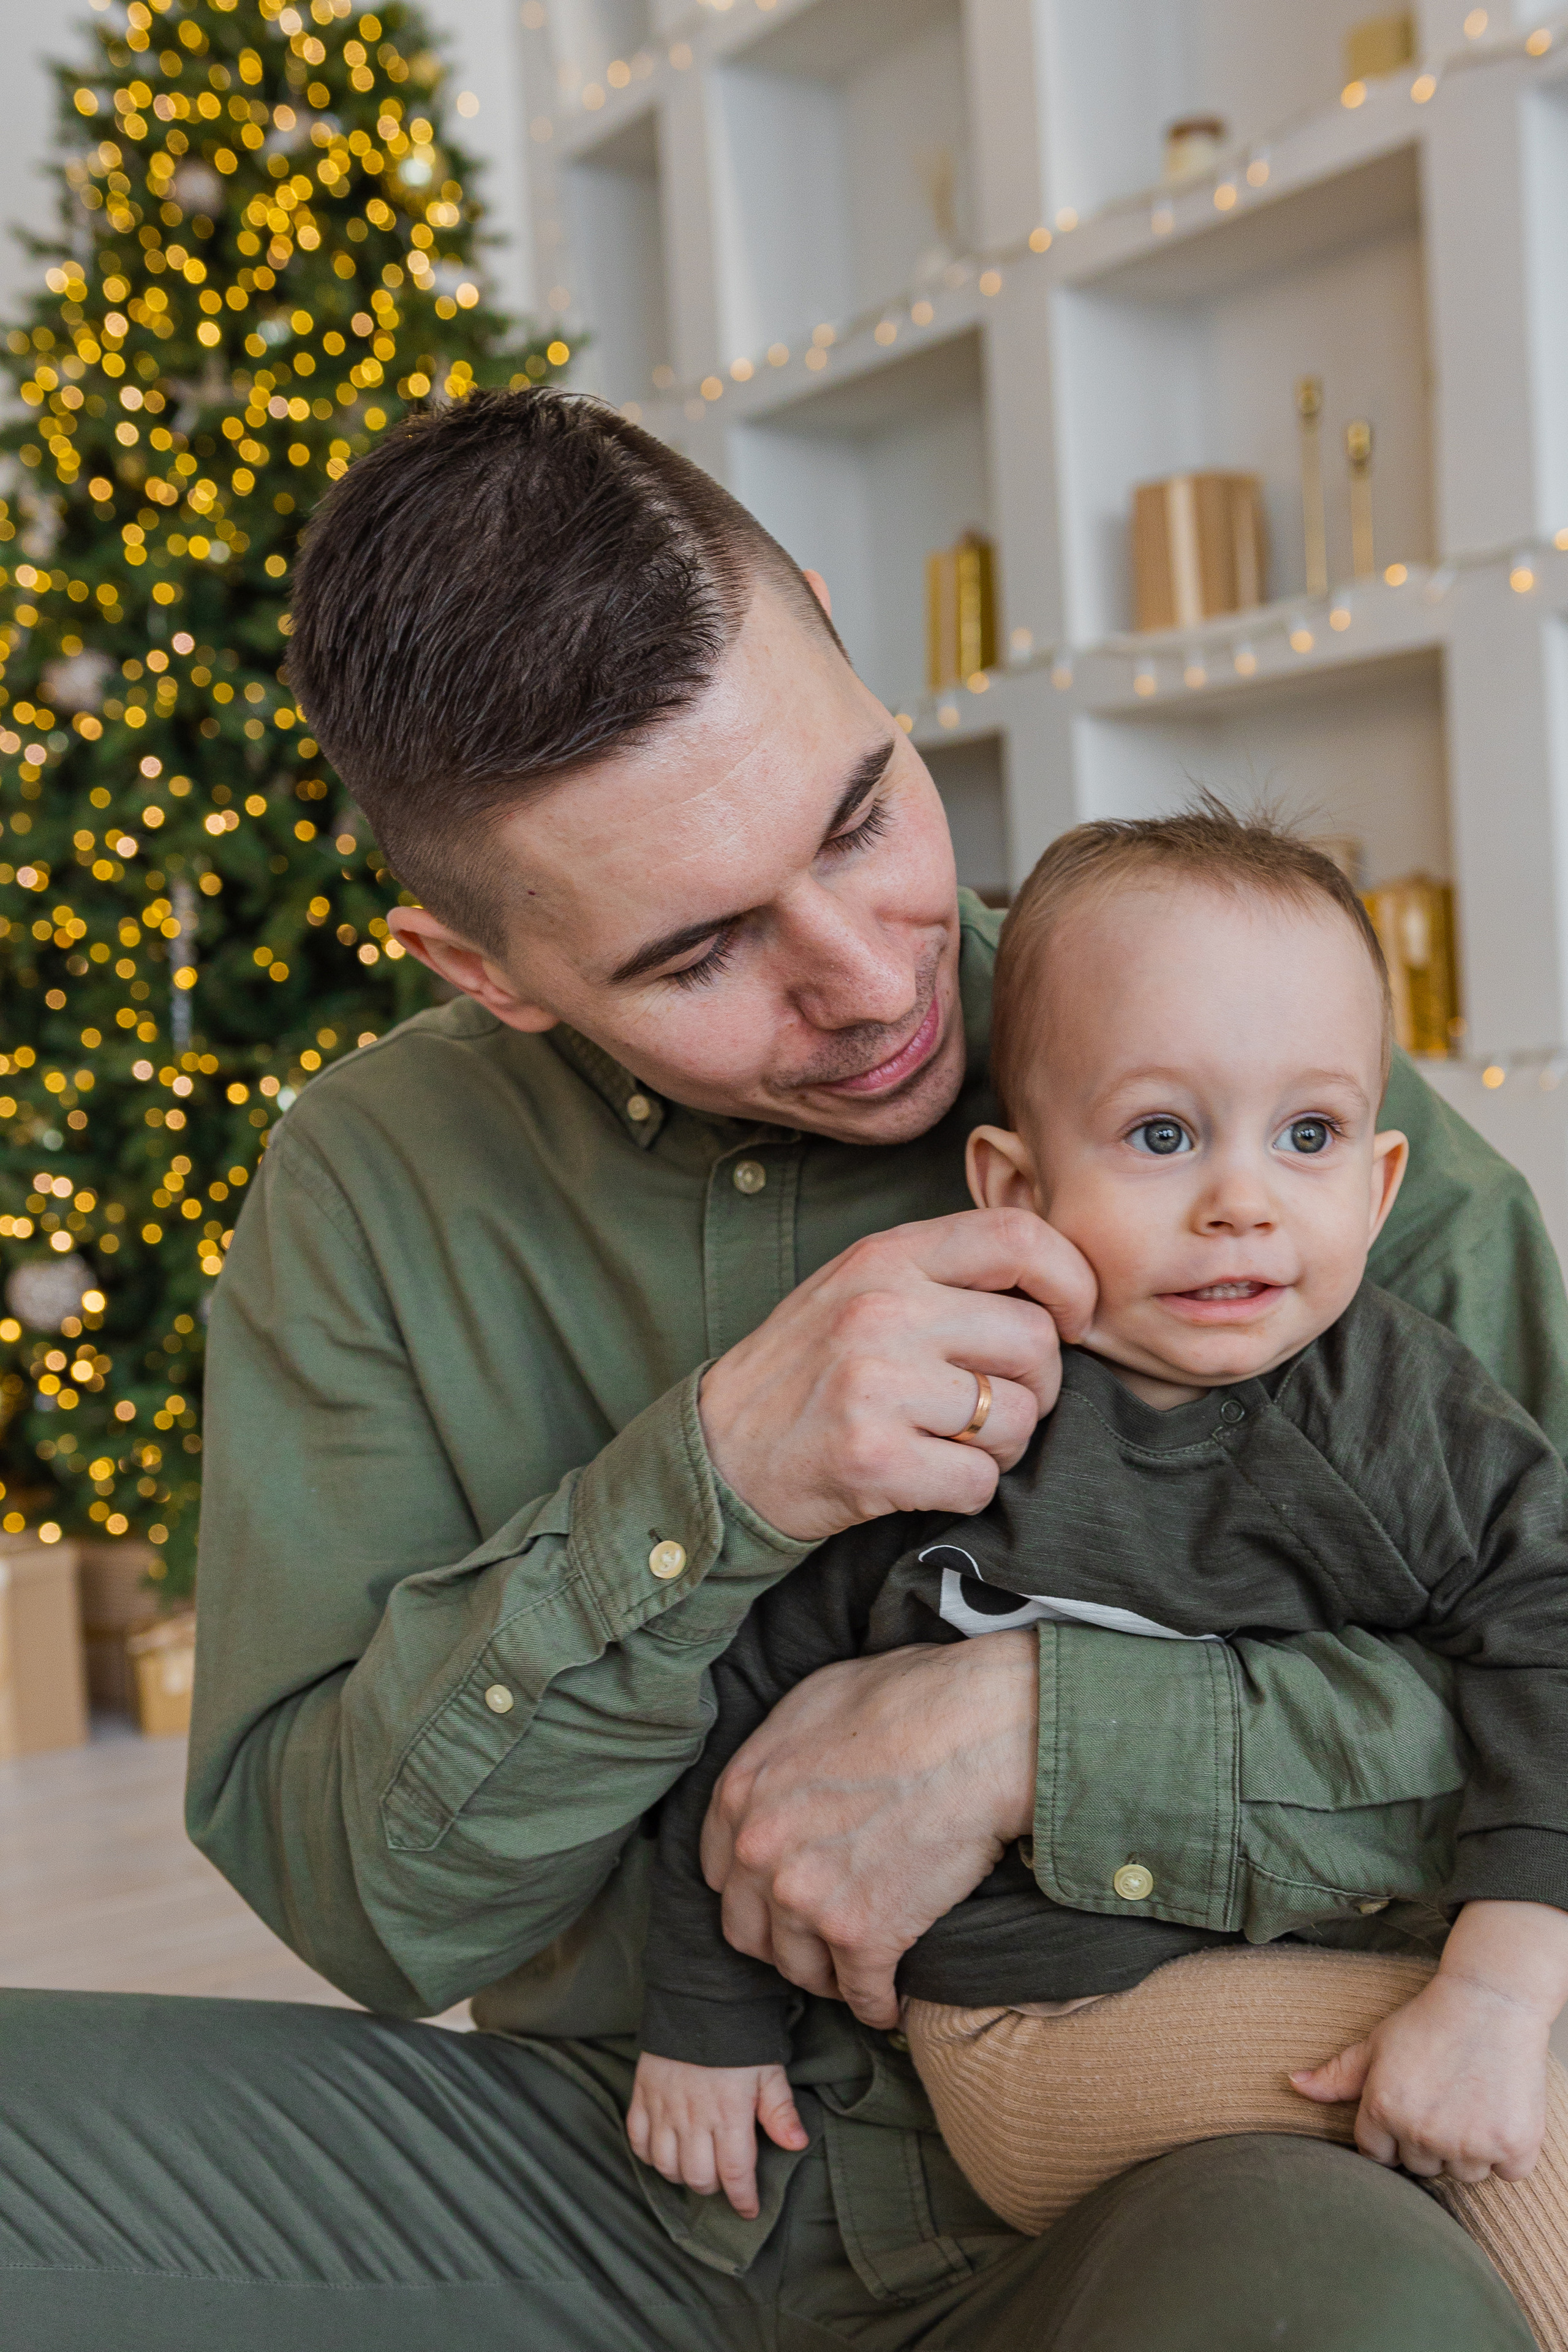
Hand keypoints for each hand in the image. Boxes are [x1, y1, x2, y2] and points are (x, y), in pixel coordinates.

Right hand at [626, 2053, 807, 2219]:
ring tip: (696, 2166)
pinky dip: (650, 2155)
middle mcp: (693, 2117)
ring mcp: (663, 2107)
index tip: (749, 2210)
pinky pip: (638, 2141)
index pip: (734, 2173)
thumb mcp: (769, 2070)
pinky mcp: (642, 2095)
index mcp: (729, 2113)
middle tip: (724, 2179)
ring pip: (666, 2166)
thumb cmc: (739, 2038)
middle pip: (698, 2177)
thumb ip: (780, 2111)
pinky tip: (665, 2151)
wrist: (697, 1999)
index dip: (743, 2198)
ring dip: (682, 2175)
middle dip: (714, 2187)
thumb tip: (797, 2145)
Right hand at [698, 1208, 1095, 1541]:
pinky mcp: (874, 1459)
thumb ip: (944, 1273)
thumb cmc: (808, 1371)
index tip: (1071, 1322)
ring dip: (1001, 1446)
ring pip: (1017, 1417)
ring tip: (950, 1443)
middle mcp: (882, 1309)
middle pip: (1035, 1340)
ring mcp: (876, 1383)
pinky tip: (924, 1479)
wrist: (718, 1453)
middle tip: (992, 1405)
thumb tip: (1059, 1285)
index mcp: (886, 1256)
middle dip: (1036, 1386)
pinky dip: (967, 1491)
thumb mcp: (861, 1287)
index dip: (1072, 1281)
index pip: (1020, 1236)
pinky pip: (980, 1481)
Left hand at [702, 1630, 1037, 2029]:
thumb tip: (781, 1780)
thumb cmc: (911, 1700)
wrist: (980, 1731)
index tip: (780, 1897)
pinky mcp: (862, 1936)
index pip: (720, 1870)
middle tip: (816, 1940)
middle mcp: (759, 1851)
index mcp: (741, 1792)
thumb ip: (779, 1754)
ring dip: (827, 1976)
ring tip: (854, 1970)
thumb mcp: (815, 1702)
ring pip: (800, 1969)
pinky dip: (877, 2006)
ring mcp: (806, 1899)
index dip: (753, 1887)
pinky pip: (861, 1996)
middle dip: (780, 1940)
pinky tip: (891, 2002)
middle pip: (748, 1931)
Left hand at [1290, 1969, 1549, 2182]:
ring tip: (1472, 2101)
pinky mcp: (1512, 2146)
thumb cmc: (1429, 2022)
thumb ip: (1336, 2074)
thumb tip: (1292, 2084)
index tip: (1411, 2111)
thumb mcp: (1376, 2044)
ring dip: (1470, 2150)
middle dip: (1430, 2141)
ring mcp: (1468, 2143)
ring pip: (1464, 2174)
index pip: (1378, 2157)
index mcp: (1383, 2109)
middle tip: (1445, 2100)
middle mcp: (1422, 2132)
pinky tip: (1500, 2111)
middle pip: (1422, 2167)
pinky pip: (1507, 2173)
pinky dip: (1509, 2151)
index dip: (1392, 2137)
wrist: (1491, 2001)